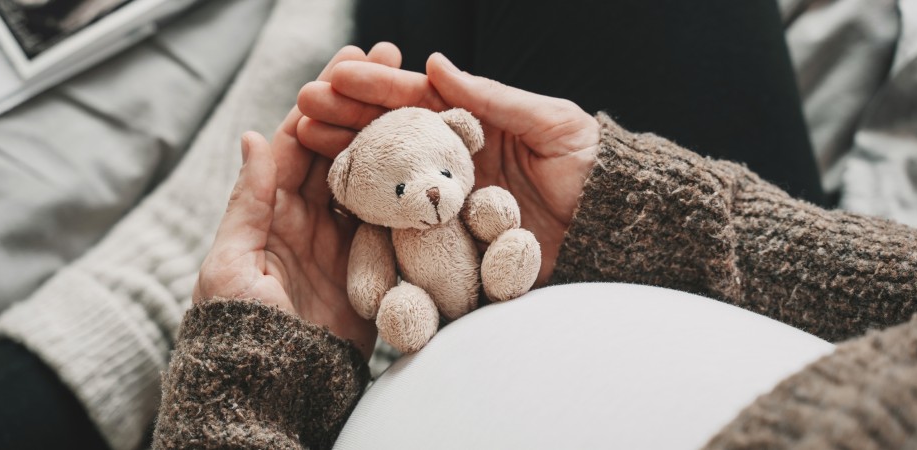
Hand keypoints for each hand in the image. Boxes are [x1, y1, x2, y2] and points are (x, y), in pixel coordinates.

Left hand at [193, 44, 402, 358]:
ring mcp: (345, 239)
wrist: (274, 384)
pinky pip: (393, 222)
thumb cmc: (239, 326)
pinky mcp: (373, 265)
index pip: (299, 141)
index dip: (324, 99)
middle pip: (341, 149)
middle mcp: (312, 217)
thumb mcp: (231, 261)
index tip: (349, 59)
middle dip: (363, 104)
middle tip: (391, 60)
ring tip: (421, 97)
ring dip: (391, 138)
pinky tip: (435, 160)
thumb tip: (254, 135)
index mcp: (273, 208)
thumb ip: (249, 201)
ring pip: (372, 178)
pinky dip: (411, 192)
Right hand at [296, 46, 597, 283]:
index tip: (335, 76)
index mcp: (472, 124)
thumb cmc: (590, 164)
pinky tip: (335, 206)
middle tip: (303, 106)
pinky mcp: (452, 243)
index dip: (375, 87)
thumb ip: (494, 99)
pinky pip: (406, 231)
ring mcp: (447, 203)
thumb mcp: (551, 123)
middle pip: (390, 136)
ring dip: (347, 161)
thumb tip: (437, 62)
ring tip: (306, 144)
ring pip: (387, 179)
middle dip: (345, 118)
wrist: (613, 226)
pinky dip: (370, 219)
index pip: (415, 100)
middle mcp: (452, 161)